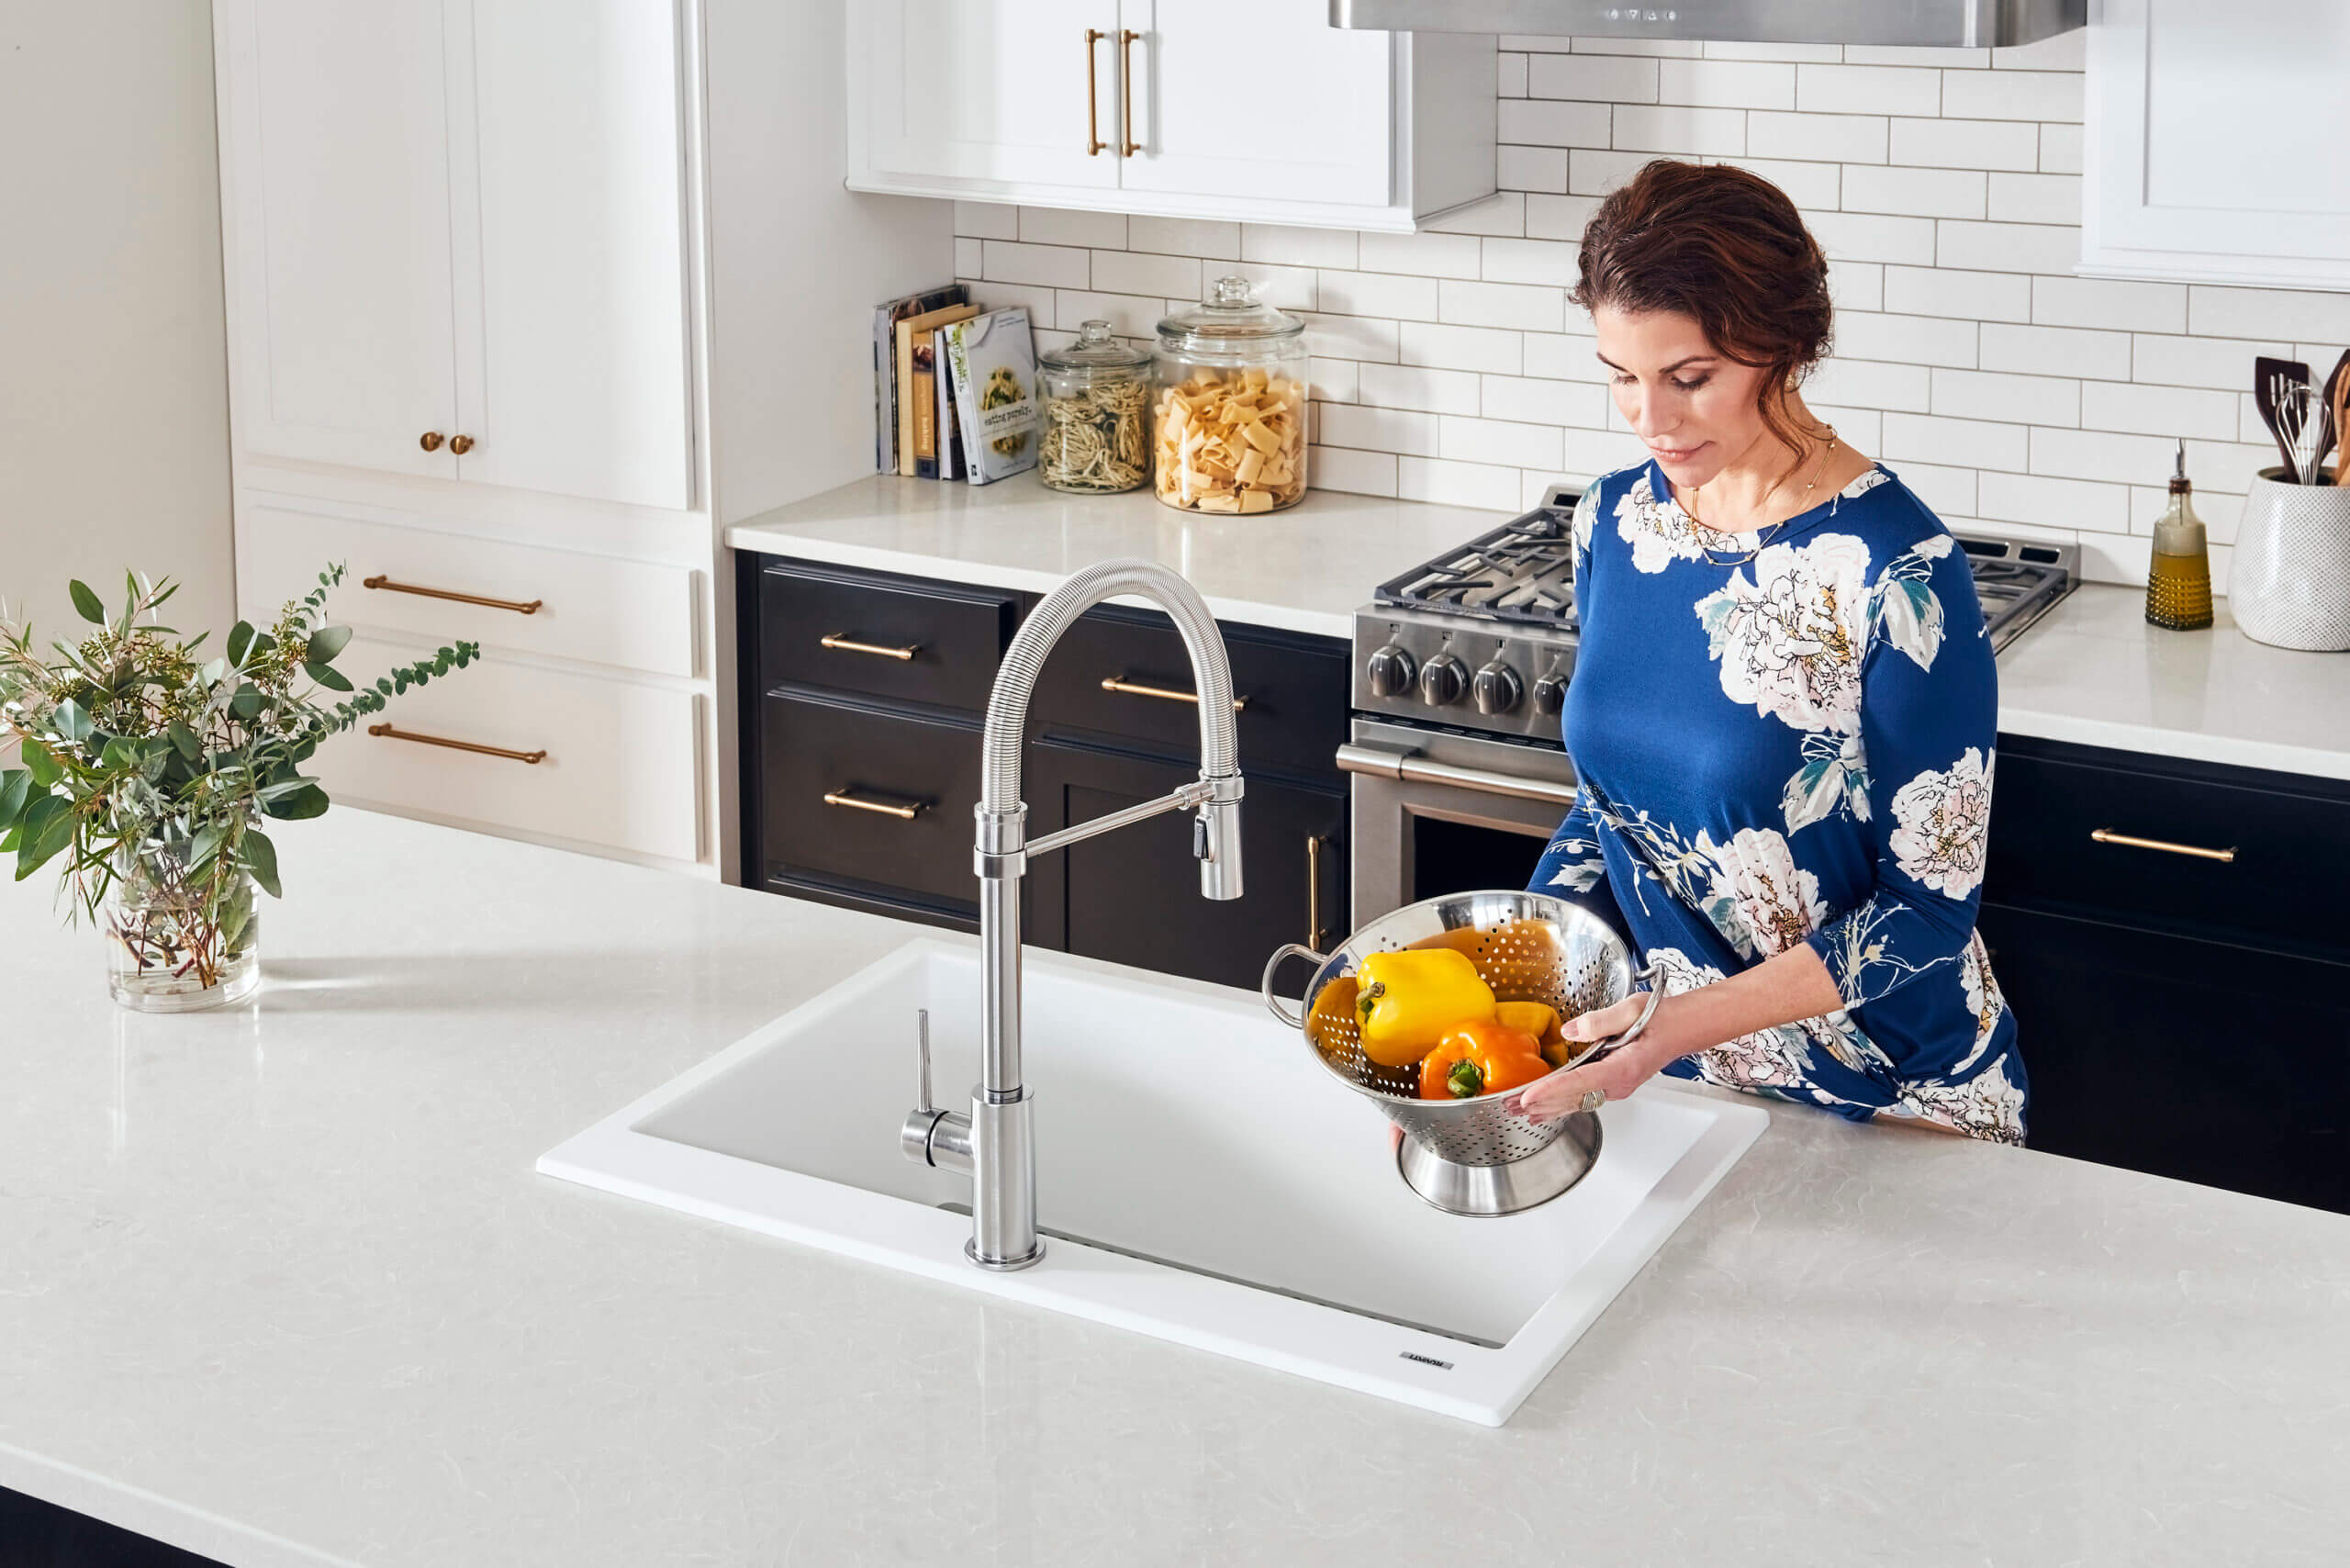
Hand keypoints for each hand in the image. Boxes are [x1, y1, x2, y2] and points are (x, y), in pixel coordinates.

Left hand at [1503, 991, 1673, 1121]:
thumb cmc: (1663, 1018)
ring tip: (1517, 1112)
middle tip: (1508, 1105)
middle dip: (1539, 1103)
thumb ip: (1599, 1021)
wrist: (1682, 1028)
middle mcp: (1619, 1084)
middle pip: (1573, 1099)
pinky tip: (1543, 1110)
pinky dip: (1559, 1105)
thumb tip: (1570, 1031)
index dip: (1551, 1091)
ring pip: (1576, 1103)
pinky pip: (1582, 1099)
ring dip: (1545, 1108)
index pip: (1580, 1083)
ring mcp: (1615, 1088)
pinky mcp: (1612, 1085)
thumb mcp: (1631, 1010)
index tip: (1528, 1097)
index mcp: (1624, 1068)